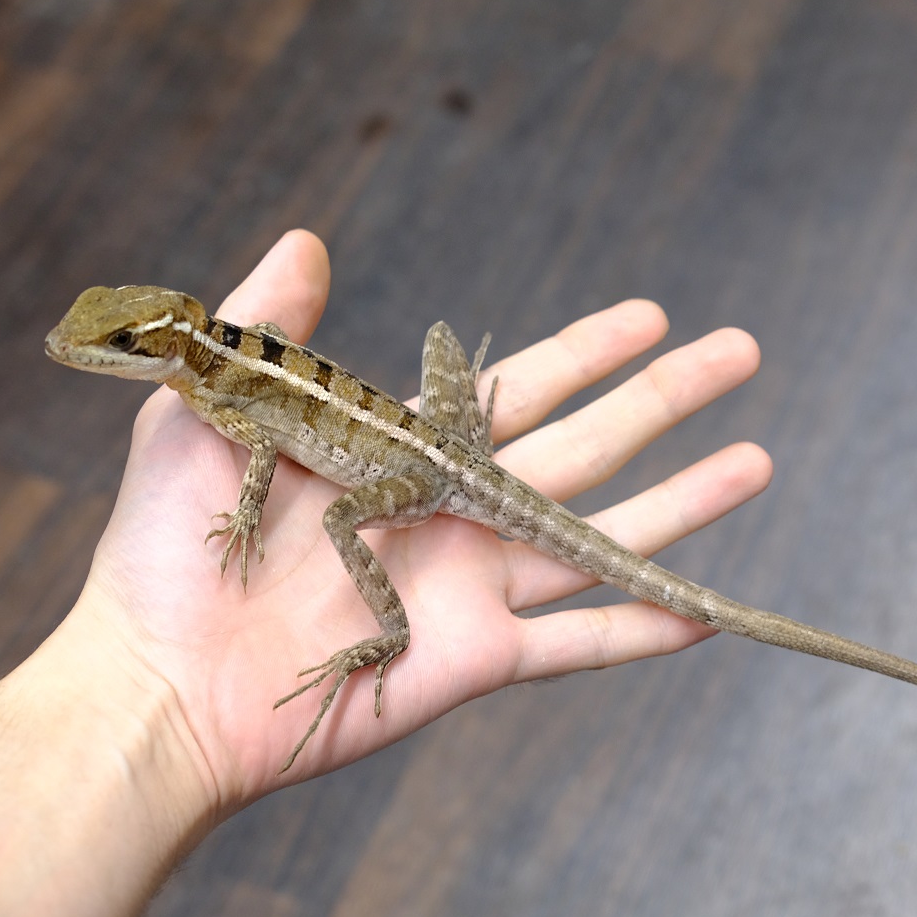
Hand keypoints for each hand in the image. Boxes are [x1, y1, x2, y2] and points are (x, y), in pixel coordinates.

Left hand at [76, 230, 770, 808]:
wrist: (158, 678)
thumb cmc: (168, 552)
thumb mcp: (213, 412)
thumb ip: (271, 330)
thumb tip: (310, 239)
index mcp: (408, 456)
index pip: (521, 389)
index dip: (588, 351)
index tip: (650, 315)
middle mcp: (457, 514)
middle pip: (589, 446)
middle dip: (667, 397)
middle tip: (741, 352)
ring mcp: (475, 585)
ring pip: (604, 537)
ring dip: (684, 503)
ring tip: (759, 461)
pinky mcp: (476, 657)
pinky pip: (578, 643)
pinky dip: (642, 630)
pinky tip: (708, 613)